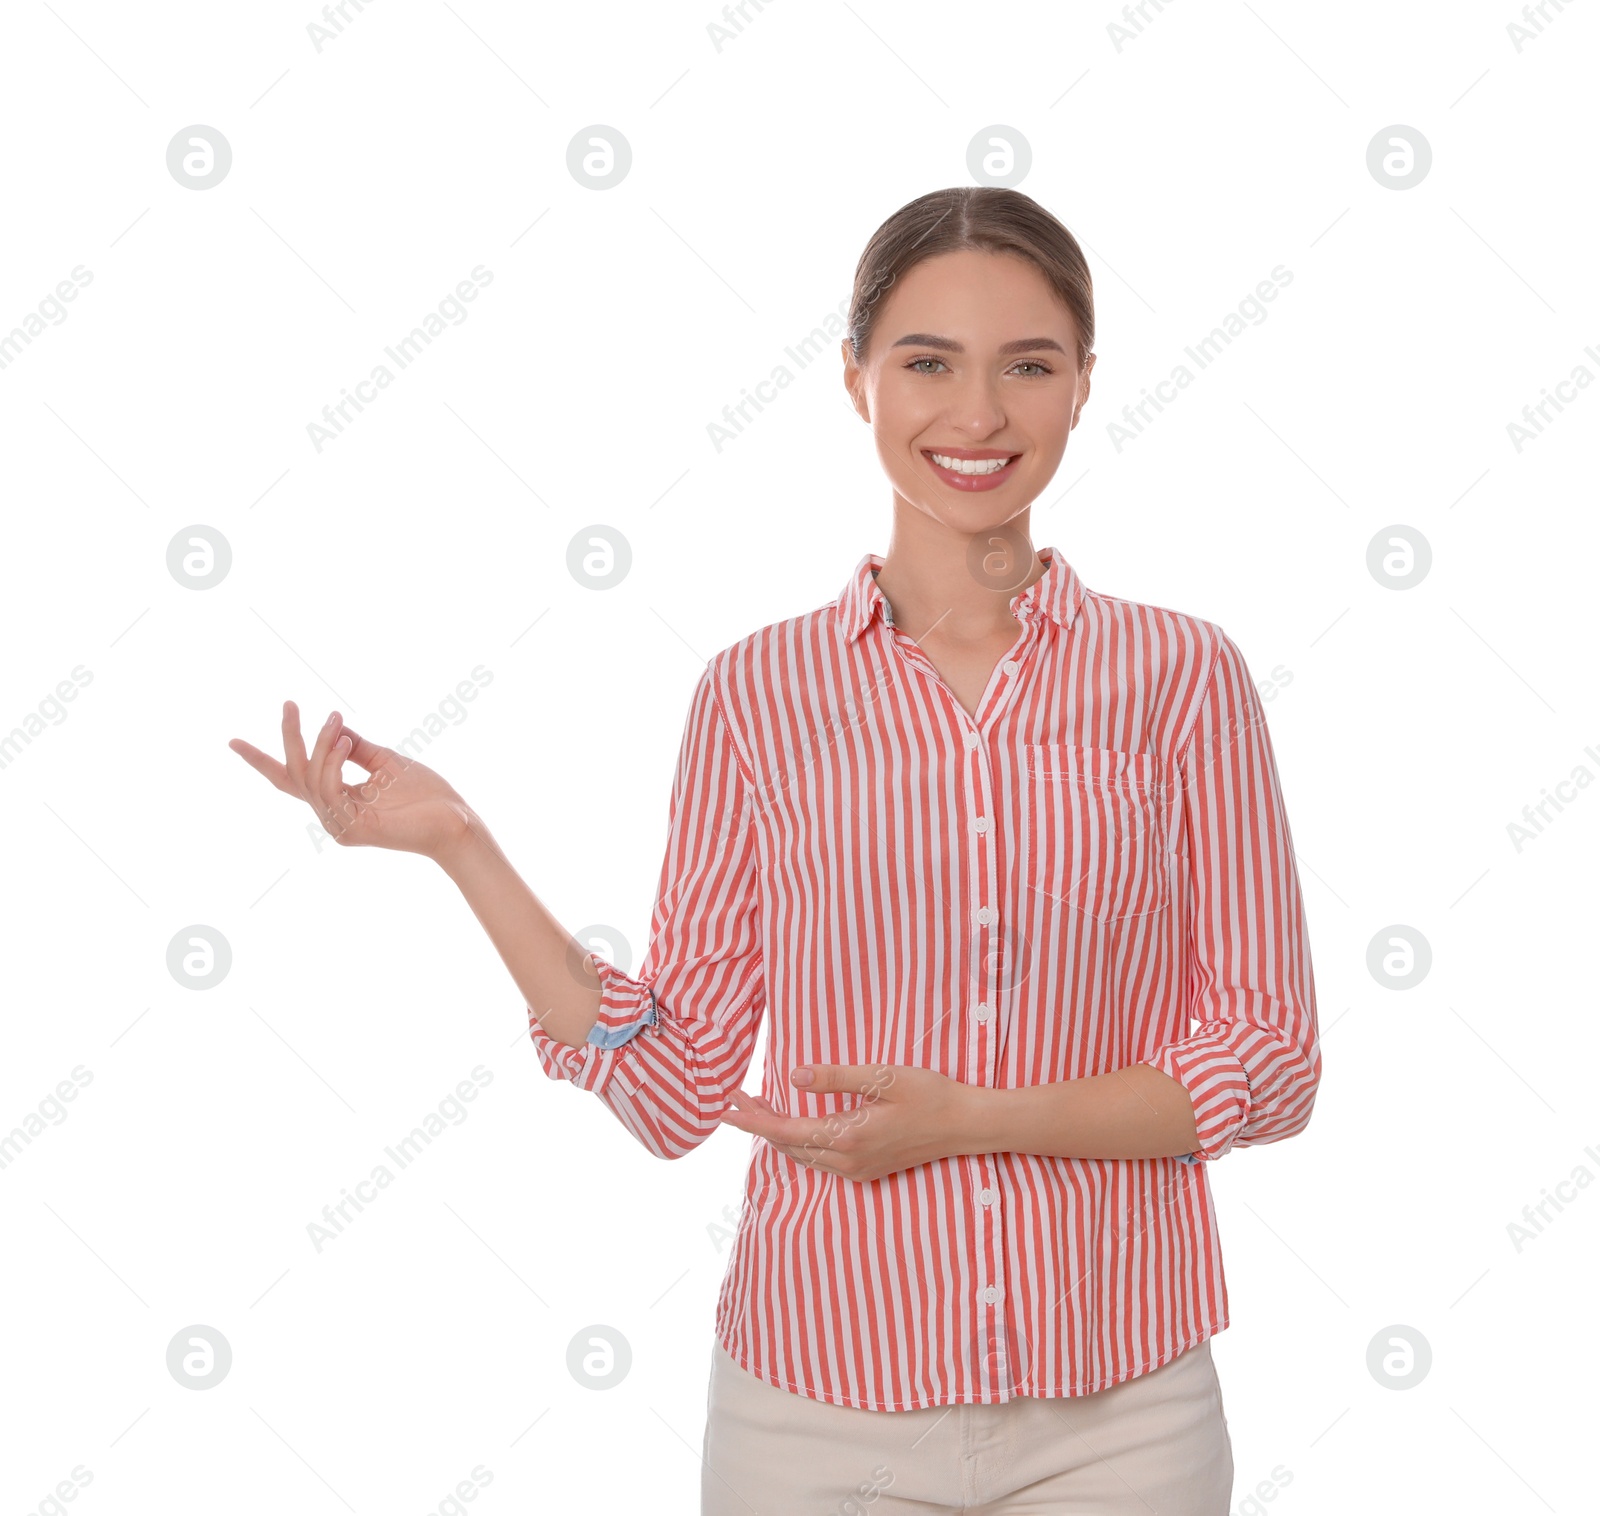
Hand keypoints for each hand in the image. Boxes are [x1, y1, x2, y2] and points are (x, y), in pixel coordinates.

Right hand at [229, 701, 473, 859]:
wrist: (455, 821)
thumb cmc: (427, 795)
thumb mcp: (387, 762)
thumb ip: (358, 748)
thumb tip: (336, 728)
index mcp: (339, 799)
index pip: (292, 780)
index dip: (262, 761)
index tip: (233, 741)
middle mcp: (333, 815)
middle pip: (293, 775)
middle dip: (288, 738)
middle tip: (289, 705)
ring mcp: (340, 825)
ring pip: (311, 779)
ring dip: (320, 745)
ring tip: (336, 721)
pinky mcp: (352, 829)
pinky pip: (328, 790)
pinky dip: (332, 763)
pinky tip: (344, 742)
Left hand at [718, 1063, 980, 1183]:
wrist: (966, 1126)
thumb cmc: (929, 1095)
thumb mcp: (883, 1076)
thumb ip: (836, 1077)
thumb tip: (794, 1077)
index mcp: (848, 1137)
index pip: (784, 1133)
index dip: (752, 1120)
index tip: (727, 1107)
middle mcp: (848, 1161)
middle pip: (788, 1147)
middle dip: (760, 1123)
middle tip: (739, 1097)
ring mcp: (858, 1171)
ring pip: (804, 1156)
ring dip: (779, 1134)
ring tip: (760, 1106)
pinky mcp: (867, 1171)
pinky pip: (821, 1161)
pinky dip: (800, 1142)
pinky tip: (796, 1124)